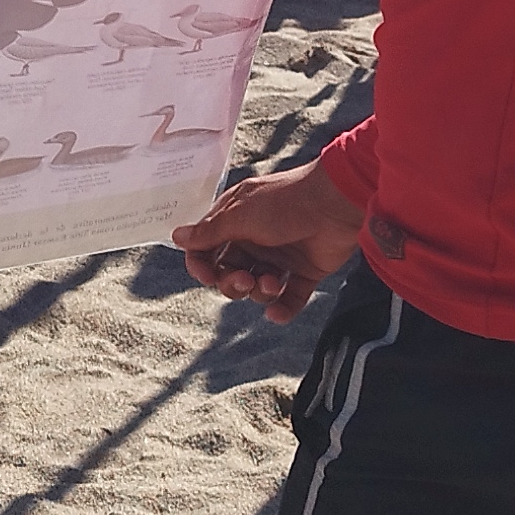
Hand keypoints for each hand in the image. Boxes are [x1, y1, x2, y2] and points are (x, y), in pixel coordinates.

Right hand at [172, 158, 360, 311]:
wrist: (337, 203)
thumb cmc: (285, 202)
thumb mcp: (240, 215)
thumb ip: (209, 232)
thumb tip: (176, 236)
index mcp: (235, 220)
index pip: (206, 249)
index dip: (202, 266)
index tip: (207, 276)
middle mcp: (255, 238)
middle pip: (229, 273)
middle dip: (232, 283)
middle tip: (244, 280)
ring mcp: (279, 256)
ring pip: (256, 288)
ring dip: (259, 291)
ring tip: (273, 283)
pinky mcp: (304, 271)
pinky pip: (288, 298)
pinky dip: (282, 308)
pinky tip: (277, 313)